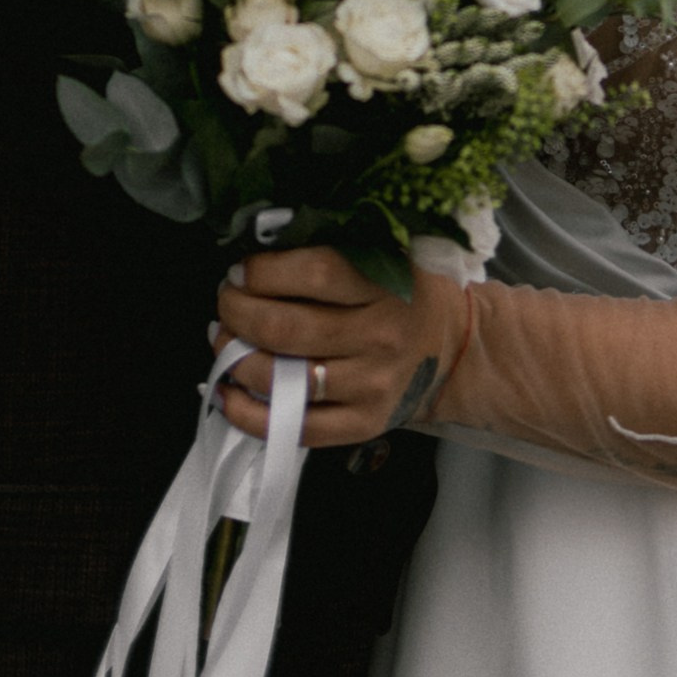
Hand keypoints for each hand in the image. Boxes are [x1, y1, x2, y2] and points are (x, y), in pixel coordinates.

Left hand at [214, 244, 470, 447]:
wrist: (452, 349)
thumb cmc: (404, 296)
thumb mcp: (386, 258)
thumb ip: (334, 253)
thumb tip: (259, 250)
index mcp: (386, 286)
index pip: (316, 274)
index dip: (265, 271)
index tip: (240, 270)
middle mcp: (379, 337)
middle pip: (288, 328)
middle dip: (238, 313)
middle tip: (226, 301)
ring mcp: (371, 385)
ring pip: (284, 378)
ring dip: (236, 358)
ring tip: (223, 340)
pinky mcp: (363, 424)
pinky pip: (295, 427)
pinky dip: (249, 414)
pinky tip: (227, 393)